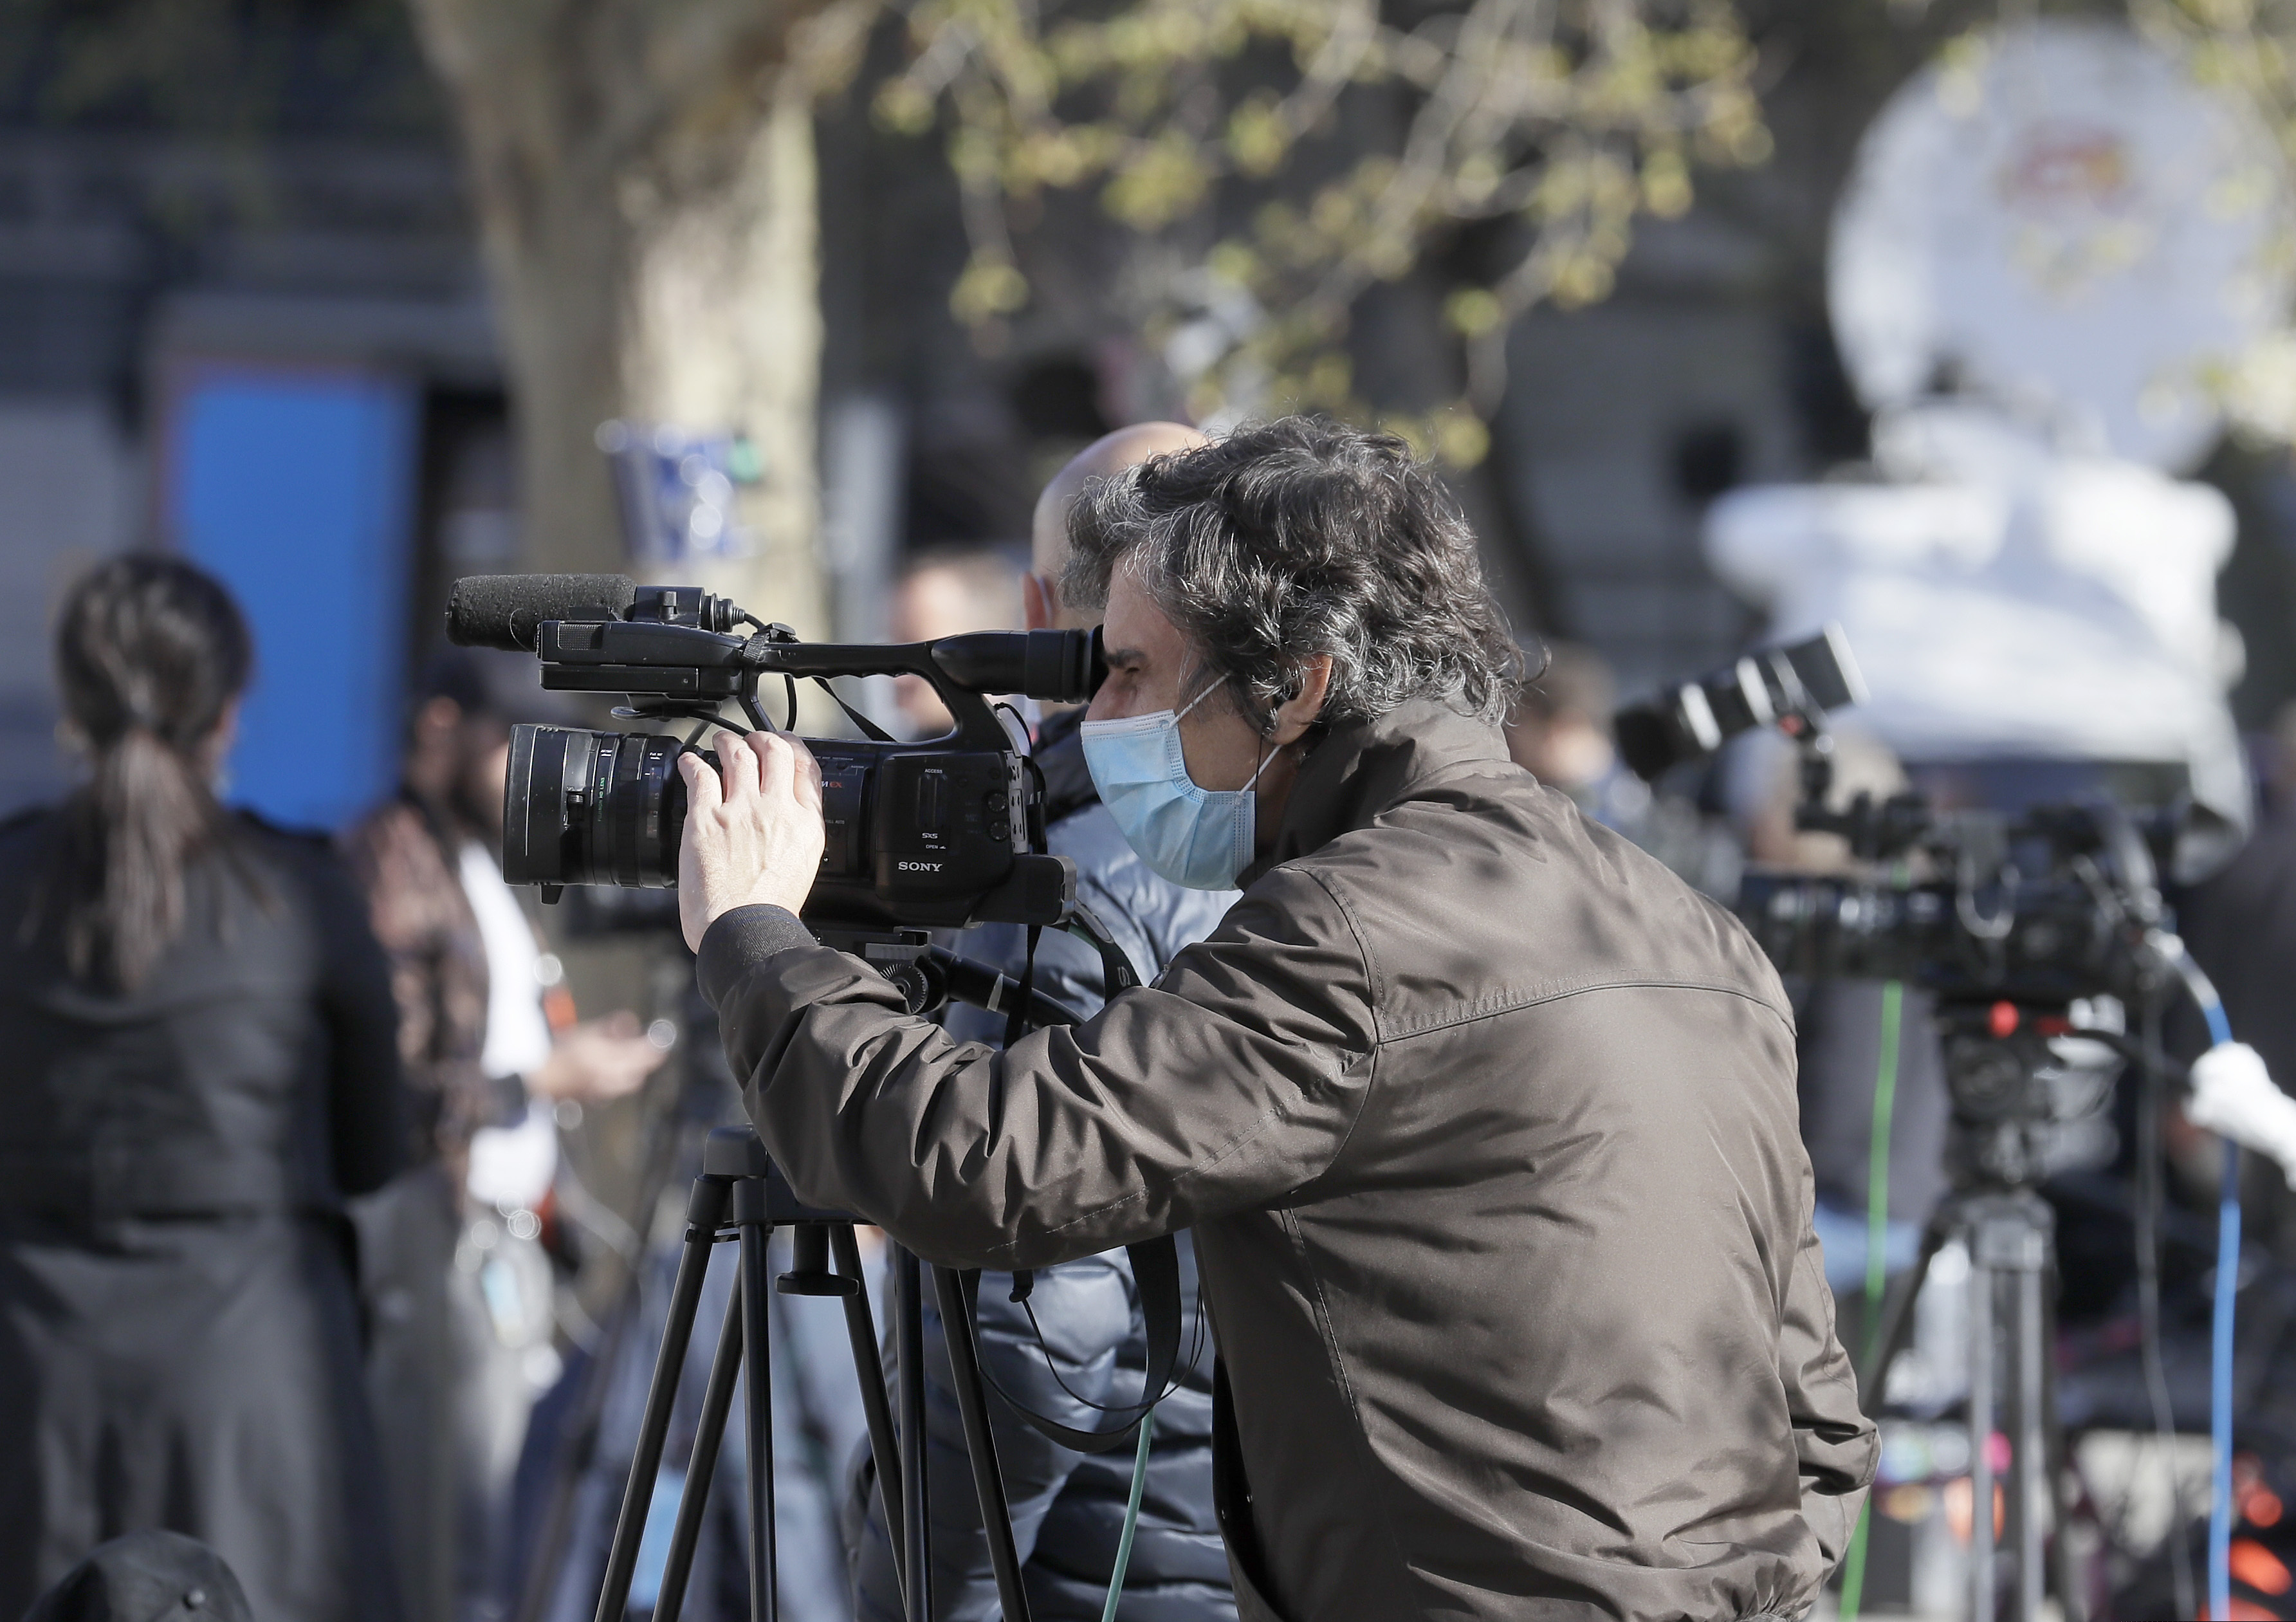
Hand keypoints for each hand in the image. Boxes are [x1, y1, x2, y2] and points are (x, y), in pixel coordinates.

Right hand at [529, 1011, 670, 1101]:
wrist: (542, 1078)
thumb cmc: (561, 1052)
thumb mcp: (586, 1033)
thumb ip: (610, 1028)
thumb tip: (631, 1021)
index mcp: (602, 1057)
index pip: (637, 1052)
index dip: (651, 1046)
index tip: (659, 1041)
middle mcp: (606, 1075)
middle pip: (638, 1070)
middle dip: (647, 1060)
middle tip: (652, 1050)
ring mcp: (603, 1089)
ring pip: (631, 1081)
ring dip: (637, 1070)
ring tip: (636, 1060)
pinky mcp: (599, 1098)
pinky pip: (620, 1089)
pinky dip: (625, 1080)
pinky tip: (618, 1071)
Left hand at [676, 730, 825, 951]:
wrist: (745, 929)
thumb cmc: (770, 911)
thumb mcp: (803, 867)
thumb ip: (796, 836)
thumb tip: (787, 823)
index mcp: (804, 823)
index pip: (806, 768)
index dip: (793, 748)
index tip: (784, 745)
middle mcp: (775, 809)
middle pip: (774, 751)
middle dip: (762, 738)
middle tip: (751, 740)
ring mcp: (740, 811)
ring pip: (737, 753)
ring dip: (727, 742)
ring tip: (719, 742)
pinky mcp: (707, 819)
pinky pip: (700, 775)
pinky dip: (692, 762)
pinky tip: (687, 762)